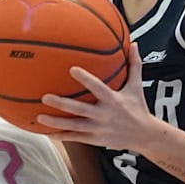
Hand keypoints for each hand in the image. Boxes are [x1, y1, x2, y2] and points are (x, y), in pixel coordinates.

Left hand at [38, 43, 156, 150]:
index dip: (85, 79)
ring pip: (74, 126)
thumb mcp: (137, 86)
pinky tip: (47, 133)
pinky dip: (62, 136)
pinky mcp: (95, 139)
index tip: (72, 69)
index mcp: (113, 100)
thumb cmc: (138, 107)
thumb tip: (134, 44)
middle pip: (80, 109)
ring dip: (56, 122)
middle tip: (45, 97)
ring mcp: (99, 129)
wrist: (144, 135)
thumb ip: (134, 65)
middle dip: (62, 104)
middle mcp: (104, 115)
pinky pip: (76, 138)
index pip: (97, 87)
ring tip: (40, 116)